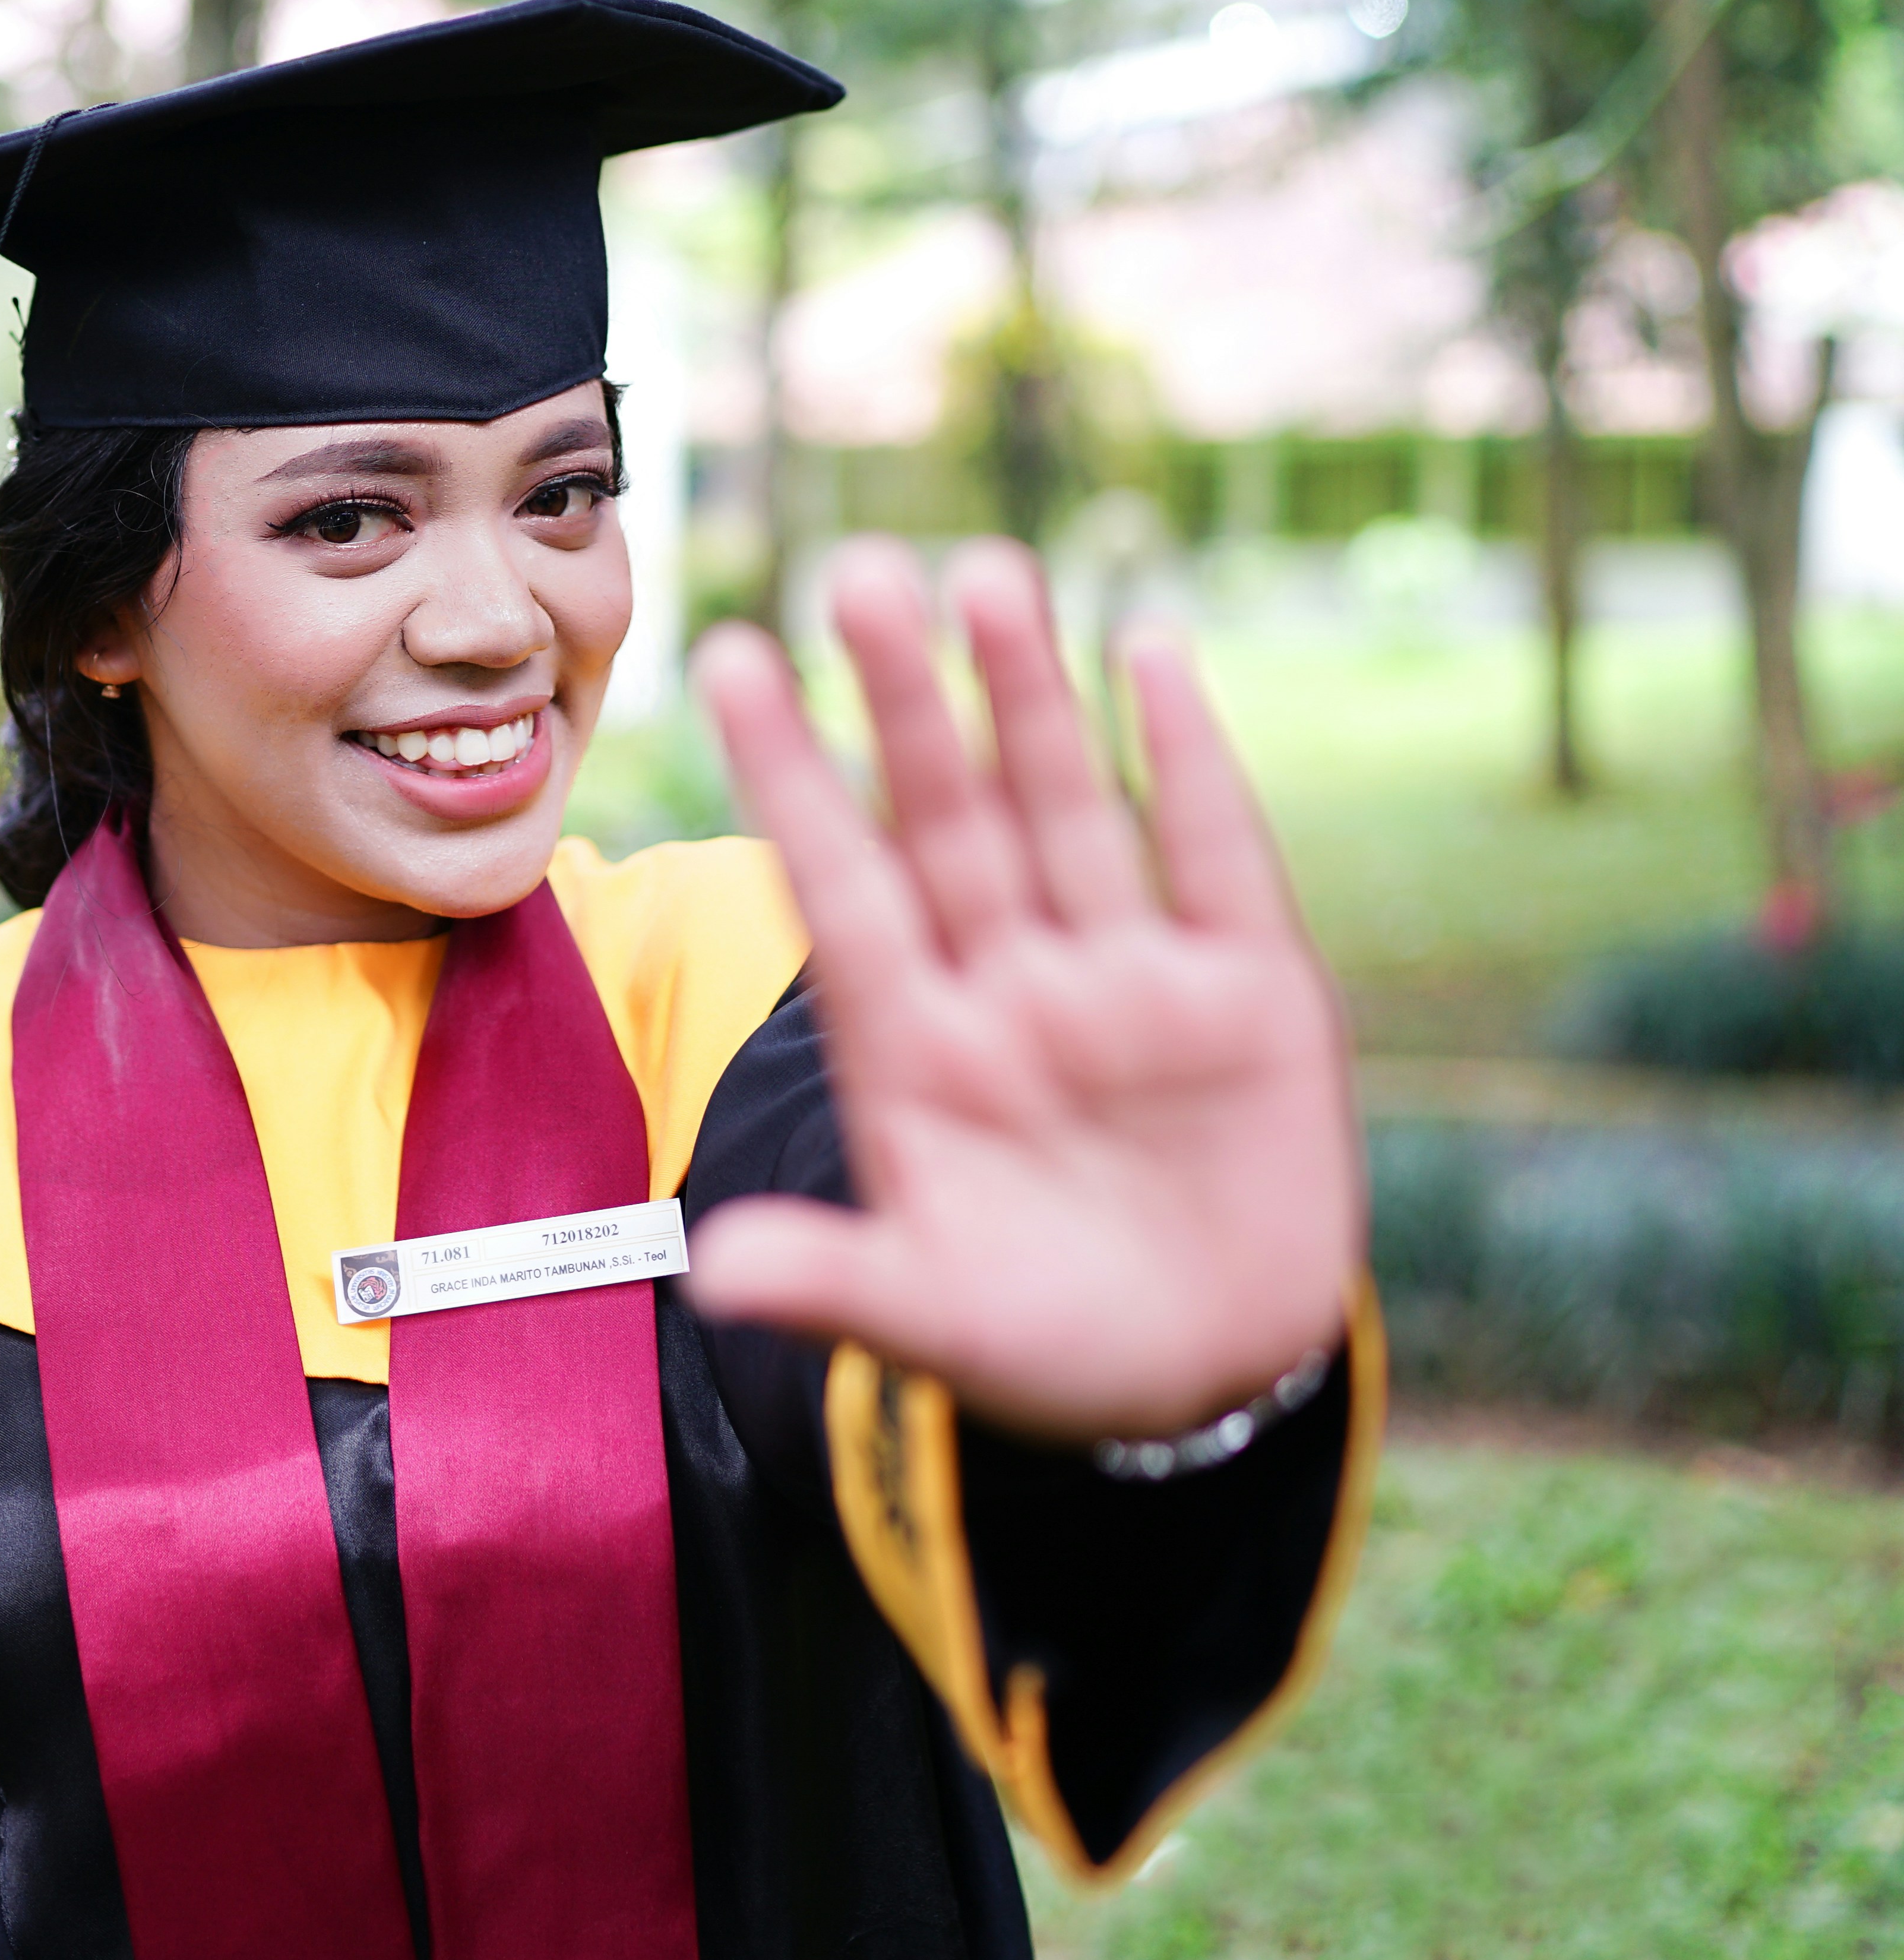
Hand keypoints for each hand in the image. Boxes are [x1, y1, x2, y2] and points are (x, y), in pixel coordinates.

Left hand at [683, 538, 1361, 1444]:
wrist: (1207, 1386)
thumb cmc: (1047, 1346)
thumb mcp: (935, 1321)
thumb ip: (832, 1282)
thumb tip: (707, 1273)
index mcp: (918, 1049)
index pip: (836, 883)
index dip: (788, 773)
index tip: (723, 660)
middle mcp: (1012, 987)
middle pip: (945, 819)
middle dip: (906, 702)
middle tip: (855, 574)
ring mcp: (1131, 981)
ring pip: (1066, 808)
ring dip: (1027, 696)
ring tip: (984, 573)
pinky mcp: (1252, 995)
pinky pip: (1215, 855)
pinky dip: (1190, 758)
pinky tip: (1148, 651)